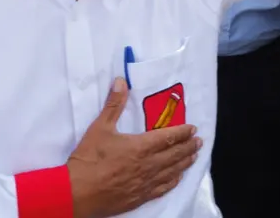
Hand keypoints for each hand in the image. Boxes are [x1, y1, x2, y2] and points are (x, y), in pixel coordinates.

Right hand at [68, 78, 201, 217]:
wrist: (80, 192)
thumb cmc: (89, 158)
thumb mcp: (99, 127)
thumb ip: (113, 105)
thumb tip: (121, 82)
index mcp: (140, 146)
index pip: (167, 137)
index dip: (182, 132)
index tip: (192, 128)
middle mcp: (149, 165)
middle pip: (175, 154)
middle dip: (188, 146)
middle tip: (199, 141)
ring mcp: (147, 182)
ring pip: (173, 171)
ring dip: (185, 162)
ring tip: (194, 156)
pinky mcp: (141, 196)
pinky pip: (164, 187)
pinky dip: (174, 181)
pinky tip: (178, 178)